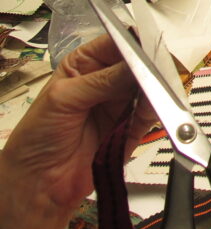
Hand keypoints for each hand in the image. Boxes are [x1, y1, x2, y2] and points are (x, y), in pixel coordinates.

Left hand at [0, 36, 154, 228]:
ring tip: (155, 91)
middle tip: (156, 70)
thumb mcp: (63, 99)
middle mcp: (106, 80)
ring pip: (150, 87)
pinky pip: (152, 113)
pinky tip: (152, 109)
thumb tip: (136, 63)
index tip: (148, 48)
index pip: (117, 42)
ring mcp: (121, 103)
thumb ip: (102, 80)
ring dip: (155, 89)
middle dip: (149, 67)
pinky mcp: (132, 127)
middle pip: (139, 64)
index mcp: (85, 64)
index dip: (134, 43)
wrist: (39, 186)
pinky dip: (156, 110)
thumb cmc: (37, 139)